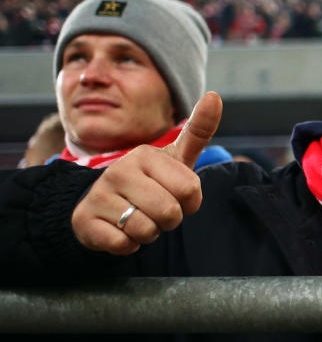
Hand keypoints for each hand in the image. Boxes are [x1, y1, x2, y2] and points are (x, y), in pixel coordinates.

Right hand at [71, 92, 222, 254]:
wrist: (102, 205)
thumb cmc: (151, 182)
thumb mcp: (176, 159)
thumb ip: (197, 131)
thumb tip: (215, 96)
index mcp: (146, 155)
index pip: (190, 191)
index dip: (190, 202)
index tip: (176, 194)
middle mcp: (119, 170)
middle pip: (170, 213)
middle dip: (170, 220)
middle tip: (156, 210)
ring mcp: (99, 195)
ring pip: (146, 230)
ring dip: (149, 233)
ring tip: (138, 218)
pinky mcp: (85, 220)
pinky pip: (124, 245)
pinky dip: (129, 245)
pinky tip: (120, 230)